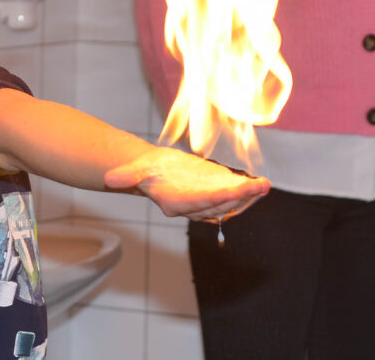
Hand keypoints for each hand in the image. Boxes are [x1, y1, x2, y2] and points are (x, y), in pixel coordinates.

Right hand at [104, 147, 270, 220]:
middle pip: (220, 205)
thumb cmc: (146, 169)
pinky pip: (233, 199)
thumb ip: (126, 175)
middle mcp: (192, 207)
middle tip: (261, 186)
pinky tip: (261, 185)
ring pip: (230, 204)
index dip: (219, 198)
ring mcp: (205, 203)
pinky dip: (247, 193)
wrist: (154, 171)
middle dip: (241, 197)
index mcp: (176, 202)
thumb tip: (109, 178)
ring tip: (265, 185)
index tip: (237, 191)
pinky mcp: (214, 195)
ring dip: (248, 197)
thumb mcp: (136, 168)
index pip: (200, 202)